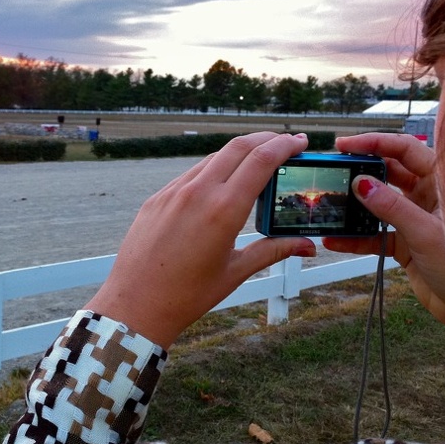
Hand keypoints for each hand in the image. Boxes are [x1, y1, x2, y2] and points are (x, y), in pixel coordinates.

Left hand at [86, 132, 316, 347]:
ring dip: (239, 152)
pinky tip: (222, 183)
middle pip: (238, 147)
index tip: (300, 141)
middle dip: (266, 139)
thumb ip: (273, 251)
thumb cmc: (188, 295)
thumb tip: (309, 246)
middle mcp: (199, 192)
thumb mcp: (236, 271)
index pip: (261, 160)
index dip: (284, 145)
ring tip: (256, 162)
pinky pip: (191, 174)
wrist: (135, 304)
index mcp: (224, 210)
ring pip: (213, 158)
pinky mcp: (157, 198)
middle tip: (286, 143)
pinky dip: (213, 169)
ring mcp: (174, 192)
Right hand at [323, 133, 444, 351]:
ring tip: (330, 205)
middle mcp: (428, 196)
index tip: (346, 145)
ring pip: (379, 204)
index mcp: (442, 183)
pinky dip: (356, 238)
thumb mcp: (426, 234)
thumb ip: (392, 208)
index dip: (376, 143)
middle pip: (389, 173)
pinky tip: (336, 239)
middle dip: (361, 171)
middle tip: (334, 171)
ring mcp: (415, 220)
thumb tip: (361, 183)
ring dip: (355, 206)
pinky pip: (375, 235)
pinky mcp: (405, 244)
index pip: (406, 150)